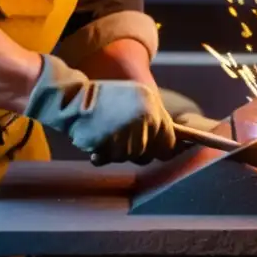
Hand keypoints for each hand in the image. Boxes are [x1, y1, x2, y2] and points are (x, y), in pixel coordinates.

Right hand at [23, 55, 176, 164]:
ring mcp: (128, 130)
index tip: (150, 151)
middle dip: (135, 152)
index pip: (168, 141)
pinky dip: (103, 156)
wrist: (74, 97)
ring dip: (117, 153)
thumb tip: (183, 141)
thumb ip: (155, 118)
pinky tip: (96, 145)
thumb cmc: (105, 99)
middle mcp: (144, 118)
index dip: (159, 149)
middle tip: (119, 140)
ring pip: (129, 157)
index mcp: (152, 107)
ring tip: (105, 136)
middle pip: (148, 153)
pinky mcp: (111, 141)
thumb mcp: (136, 98)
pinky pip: (112, 159)